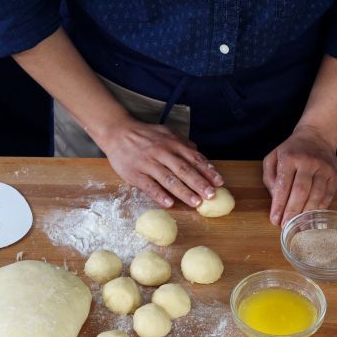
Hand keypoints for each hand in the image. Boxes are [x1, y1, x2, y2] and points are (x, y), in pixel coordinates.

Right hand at [100, 118, 223, 207]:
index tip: (219, 183)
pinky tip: (170, 204)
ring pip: (169, 179)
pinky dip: (160, 195)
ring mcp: (148, 163)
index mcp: (172, 143)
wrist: (117, 132)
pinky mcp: (135, 173)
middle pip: (184, 170)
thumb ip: (183, 143)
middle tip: (211, 196)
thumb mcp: (166, 133)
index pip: (194, 158)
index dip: (207, 171)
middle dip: (200, 183)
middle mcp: (162, 152)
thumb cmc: (145, 135)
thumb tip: (199, 153)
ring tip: (196, 203)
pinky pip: (149, 186)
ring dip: (184, 192)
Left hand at [263, 124, 336, 226]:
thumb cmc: (290, 151)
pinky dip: (320, 207)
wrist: (316, 136)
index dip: (279, 205)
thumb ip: (270, 178)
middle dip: (292, 211)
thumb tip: (276, 199)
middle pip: (301, 192)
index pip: (283, 186)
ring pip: (316, 195)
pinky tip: (312, 216)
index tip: (274, 219)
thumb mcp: (273, 158)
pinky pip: (328, 194)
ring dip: (307, 212)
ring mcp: (324, 168)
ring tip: (299, 225)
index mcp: (289, 158)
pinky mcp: (335, 174)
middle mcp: (308, 162)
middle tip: (286, 226)